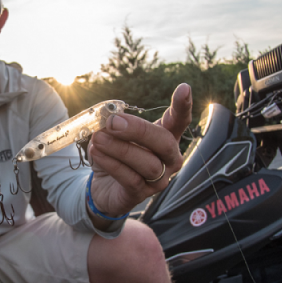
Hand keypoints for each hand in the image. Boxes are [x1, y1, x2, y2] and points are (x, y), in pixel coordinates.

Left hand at [86, 83, 192, 221]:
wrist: (104, 187)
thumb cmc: (115, 155)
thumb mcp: (114, 134)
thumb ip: (115, 122)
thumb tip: (108, 116)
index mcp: (166, 137)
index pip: (179, 120)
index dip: (182, 106)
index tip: (184, 88)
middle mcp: (169, 159)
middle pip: (164, 142)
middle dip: (138, 130)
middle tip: (113, 122)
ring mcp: (158, 178)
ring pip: (147, 163)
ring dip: (120, 148)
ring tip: (99, 138)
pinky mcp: (141, 194)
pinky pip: (130, 178)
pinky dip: (111, 163)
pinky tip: (97, 153)